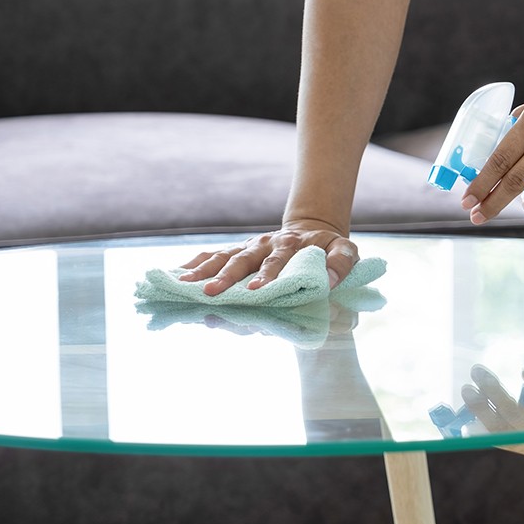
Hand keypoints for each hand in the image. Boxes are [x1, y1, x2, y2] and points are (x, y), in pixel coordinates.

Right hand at [178, 219, 358, 296]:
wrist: (313, 230)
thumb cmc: (329, 248)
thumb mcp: (345, 251)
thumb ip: (341, 264)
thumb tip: (329, 282)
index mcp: (289, 246)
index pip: (276, 263)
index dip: (266, 276)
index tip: (255, 290)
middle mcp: (264, 245)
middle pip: (242, 261)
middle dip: (226, 277)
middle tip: (210, 293)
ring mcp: (249, 247)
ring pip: (223, 257)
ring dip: (203, 271)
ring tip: (184, 284)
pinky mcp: (239, 250)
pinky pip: (214, 255)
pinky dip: (196, 263)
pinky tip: (178, 275)